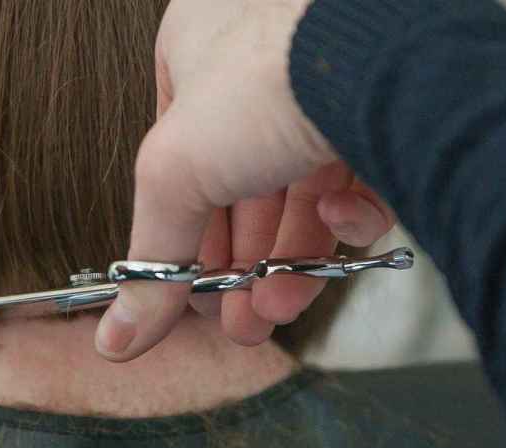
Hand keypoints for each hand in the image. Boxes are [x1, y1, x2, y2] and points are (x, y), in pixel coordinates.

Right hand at [96, 0, 393, 359]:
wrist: (380, 53)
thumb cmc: (265, 76)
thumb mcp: (176, 175)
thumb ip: (153, 259)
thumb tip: (119, 336)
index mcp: (196, 56)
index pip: (182, 168)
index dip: (188, 242)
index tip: (196, 299)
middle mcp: (261, 69)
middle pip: (244, 193)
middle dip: (243, 270)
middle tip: (241, 322)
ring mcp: (327, 91)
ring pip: (304, 197)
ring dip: (292, 262)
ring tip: (282, 304)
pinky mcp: (387, 114)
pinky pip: (362, 179)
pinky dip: (351, 215)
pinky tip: (341, 219)